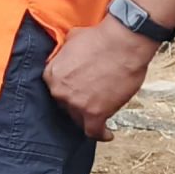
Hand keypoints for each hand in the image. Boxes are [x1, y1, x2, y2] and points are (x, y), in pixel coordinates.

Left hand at [44, 21, 158, 141]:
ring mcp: (76, 104)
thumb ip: (65, 53)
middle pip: (66, 105)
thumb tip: (68, 54)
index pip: (56, 90)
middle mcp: (59, 91)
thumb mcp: (71, 40)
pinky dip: (101, 134)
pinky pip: (94, 131)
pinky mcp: (95, 113)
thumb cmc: (101, 38)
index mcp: (51, 74)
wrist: (123, 43)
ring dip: (89, 117)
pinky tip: (107, 134)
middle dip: (78, 103)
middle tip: (92, 99)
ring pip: (79, 118)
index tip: (76, 94)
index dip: (68, 91)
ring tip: (101, 114)